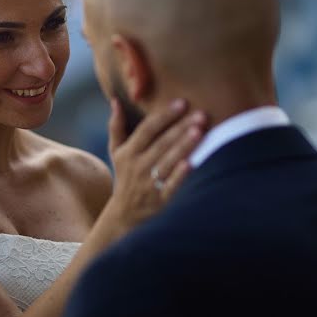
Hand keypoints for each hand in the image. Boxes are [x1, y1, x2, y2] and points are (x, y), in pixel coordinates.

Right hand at [101, 98, 206, 235]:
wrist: (124, 215)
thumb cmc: (125, 176)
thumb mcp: (116, 152)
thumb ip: (116, 126)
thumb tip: (116, 101)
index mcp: (129, 152)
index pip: (147, 129)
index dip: (164, 116)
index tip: (181, 102)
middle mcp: (138, 166)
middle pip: (161, 143)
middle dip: (180, 128)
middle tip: (200, 114)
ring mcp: (149, 184)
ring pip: (168, 162)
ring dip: (183, 147)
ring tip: (199, 131)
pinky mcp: (160, 201)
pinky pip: (171, 186)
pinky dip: (180, 176)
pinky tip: (192, 164)